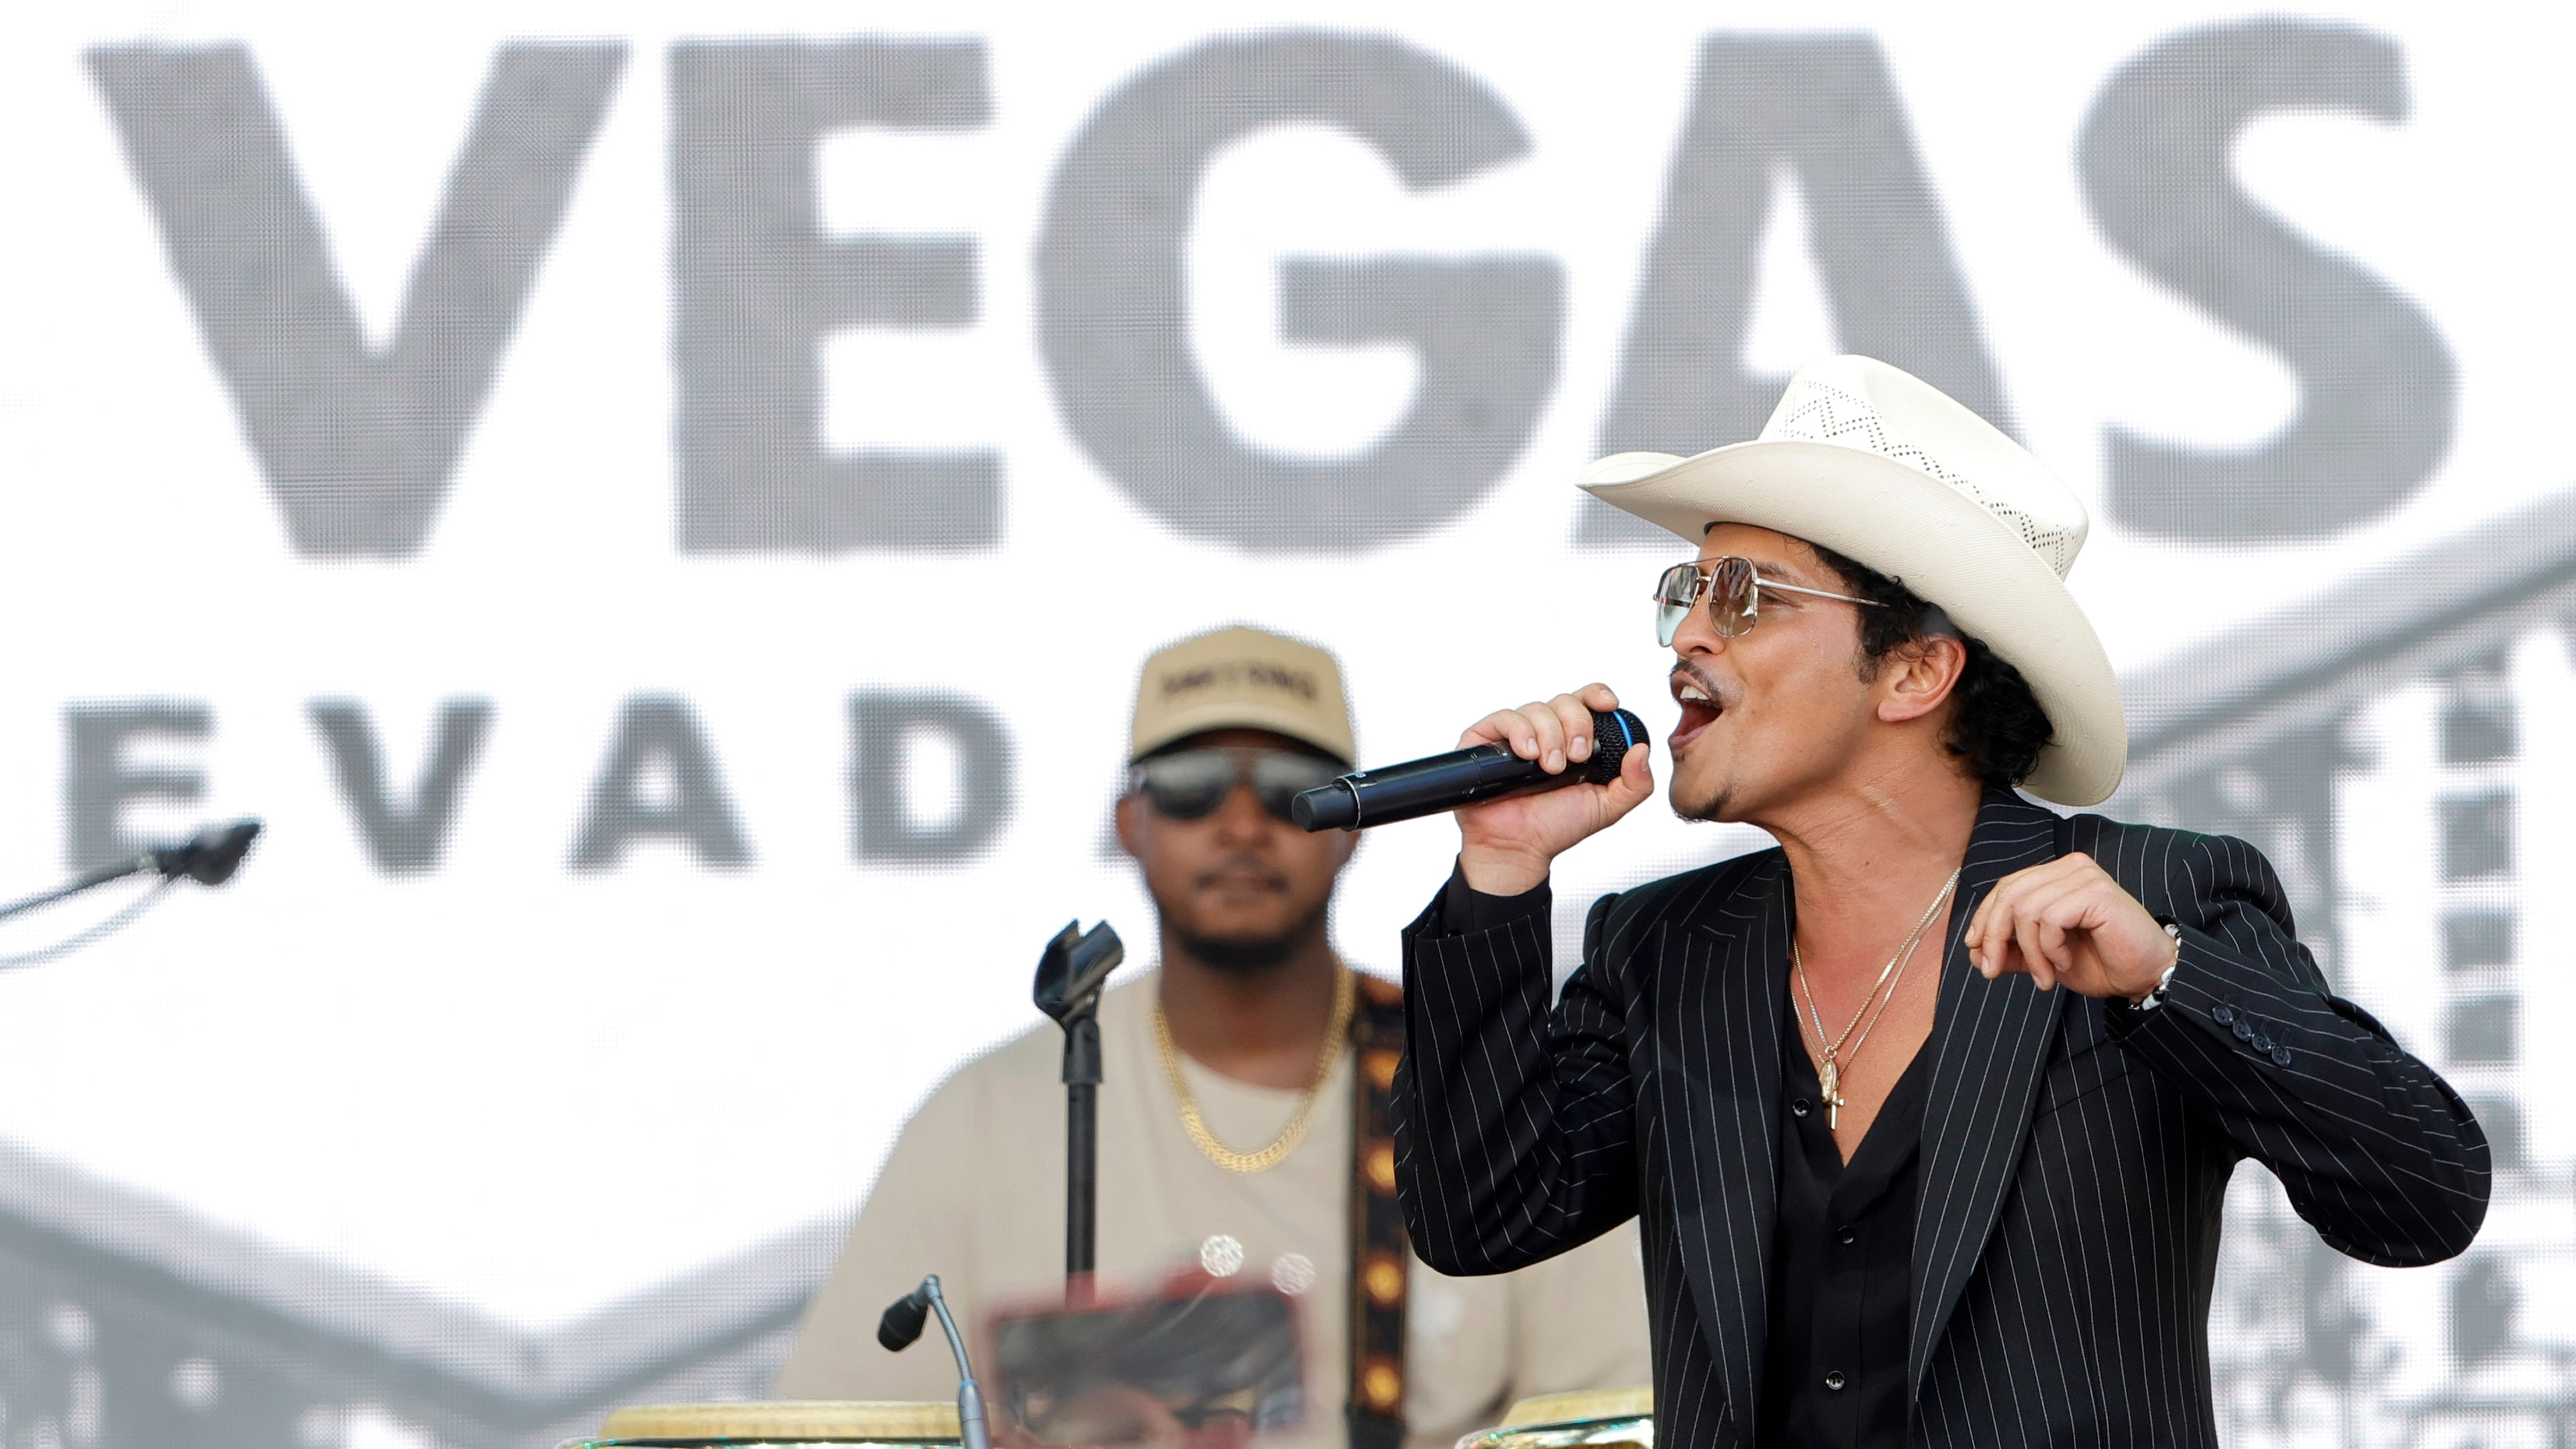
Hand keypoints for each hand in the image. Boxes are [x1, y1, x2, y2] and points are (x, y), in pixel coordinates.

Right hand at [1455, 683, 1655, 895]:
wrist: (1517, 848)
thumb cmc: (1555, 827)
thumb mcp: (1607, 807)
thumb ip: (1635, 783)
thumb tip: (1642, 750)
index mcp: (1574, 740)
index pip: (1587, 701)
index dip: (1598, 696)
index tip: (1608, 705)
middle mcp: (1546, 732)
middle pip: (1565, 701)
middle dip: (1577, 725)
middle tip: (1576, 756)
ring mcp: (1516, 735)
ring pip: (1538, 708)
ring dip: (1550, 736)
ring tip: (1549, 768)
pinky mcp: (1487, 739)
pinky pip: (1505, 717)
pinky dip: (1520, 732)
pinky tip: (1527, 754)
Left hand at [1963, 852, 2175, 998]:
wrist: (2145, 976)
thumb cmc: (2100, 962)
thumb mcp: (2042, 957)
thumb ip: (2011, 950)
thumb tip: (1974, 951)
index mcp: (2055, 876)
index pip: (2005, 888)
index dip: (1984, 918)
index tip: (1976, 951)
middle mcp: (2069, 867)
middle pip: (2009, 894)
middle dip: (1994, 937)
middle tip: (1993, 972)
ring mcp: (2083, 876)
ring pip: (2026, 909)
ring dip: (2028, 952)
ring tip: (2044, 977)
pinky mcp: (2096, 891)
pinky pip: (2050, 918)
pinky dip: (2049, 948)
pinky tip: (2064, 963)